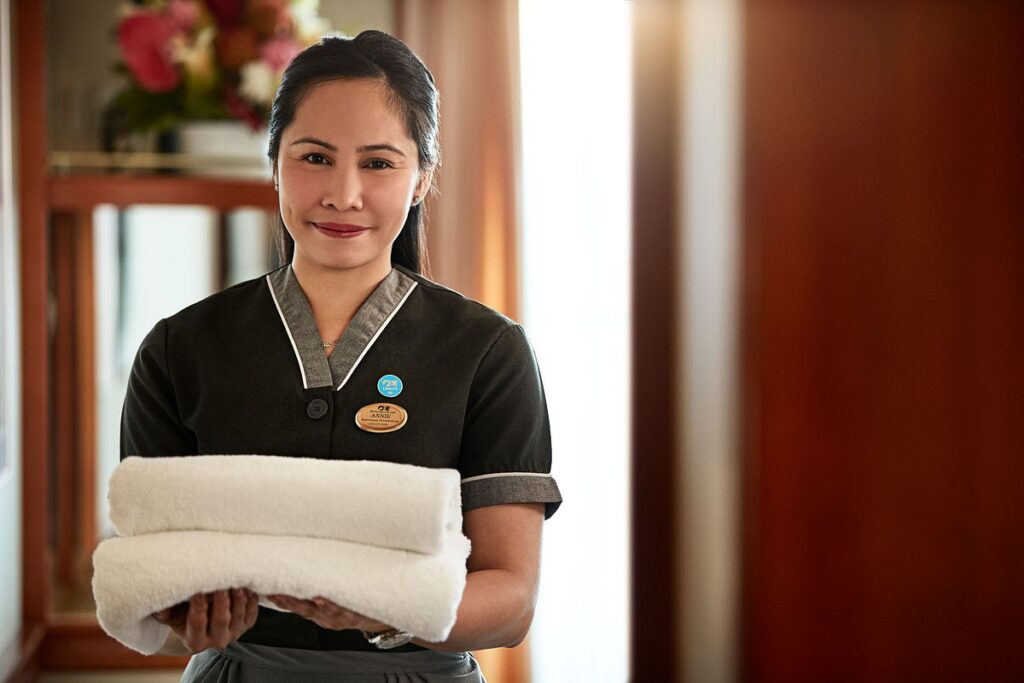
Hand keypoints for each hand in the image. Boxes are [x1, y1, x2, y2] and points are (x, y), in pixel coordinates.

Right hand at [151, 588, 258, 653]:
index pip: (198, 621)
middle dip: (221, 599)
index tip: (198, 589)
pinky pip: (252, 613)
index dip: (198, 605)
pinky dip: (251, 599)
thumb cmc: (183, 614)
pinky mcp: (247, 625)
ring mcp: (234, 633)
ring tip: (236, 580)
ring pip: (238, 614)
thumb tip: (160, 609)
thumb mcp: (172, 615)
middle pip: (221, 619)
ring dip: (238, 597)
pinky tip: (247, 585)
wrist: (201, 623)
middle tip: (221, 580)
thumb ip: (164, 611)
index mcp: (195, 641)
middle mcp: (216, 641)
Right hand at [266, 594, 392, 632]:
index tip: (268, 592)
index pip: (296, 607)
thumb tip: (302, 575)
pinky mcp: (354, 617)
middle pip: (305, 610)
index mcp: (318, 613)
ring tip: (306, 596)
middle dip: (290, 602)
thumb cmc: (351, 608)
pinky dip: (336, 606)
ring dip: (315, 604)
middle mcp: (326, 618)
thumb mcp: (330, 603)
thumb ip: (315, 593)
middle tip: (276, 592)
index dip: (282, 601)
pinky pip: (345, 611)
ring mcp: (340, 618)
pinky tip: (326, 599)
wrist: (376, 620)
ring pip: (325, 612)